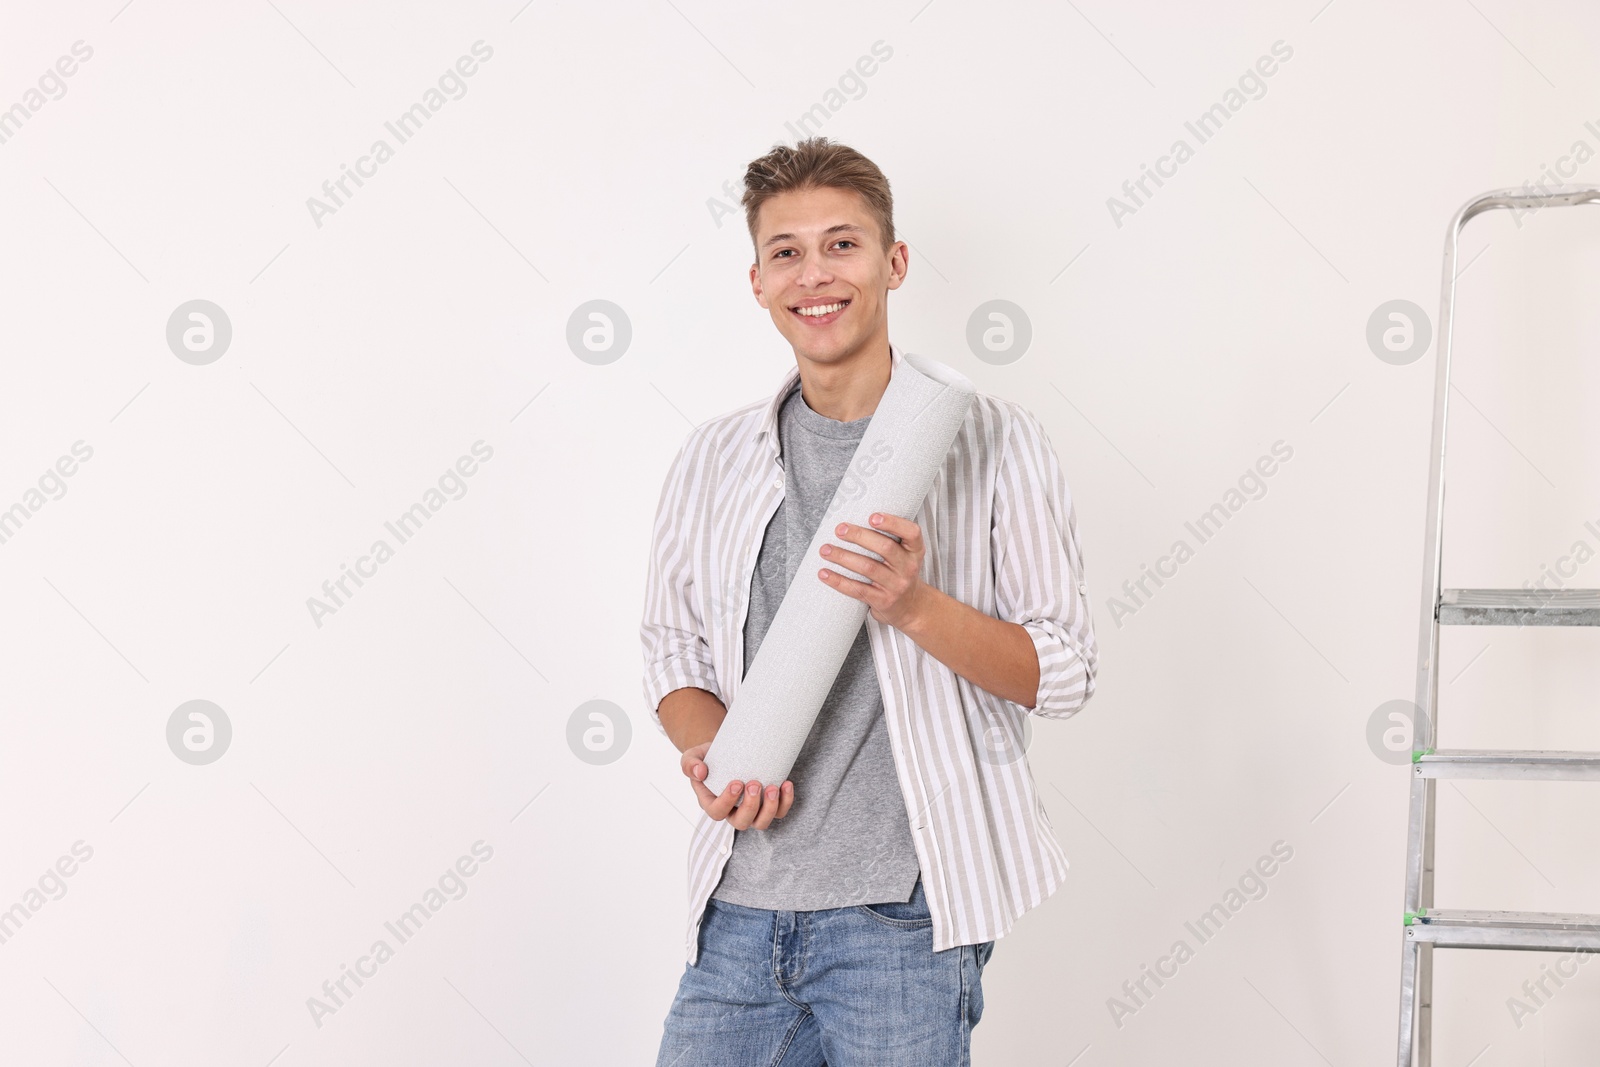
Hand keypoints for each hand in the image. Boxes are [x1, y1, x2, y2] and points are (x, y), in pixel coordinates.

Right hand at [680, 741, 793, 829]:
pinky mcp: (766, 805)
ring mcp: (751, 812)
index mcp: (712, 804)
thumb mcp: (692, 756)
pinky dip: (785, 801)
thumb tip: (700, 772)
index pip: (717, 812)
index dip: (727, 802)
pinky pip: (779, 812)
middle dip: (751, 806)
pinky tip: (786, 784)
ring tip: (773, 787)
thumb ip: (689, 764)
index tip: (736, 783)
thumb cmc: (708, 757)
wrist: (726, 752)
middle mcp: (732, 812)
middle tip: (754, 783)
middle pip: (742, 822)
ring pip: (761, 823)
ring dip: (770, 808)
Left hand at [817, 512, 932, 630]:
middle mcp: (908, 567)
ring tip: (825, 550)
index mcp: (914, 550)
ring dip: (843, 557)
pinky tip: (824, 573)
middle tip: (840, 529)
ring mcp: (896, 585)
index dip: (893, 523)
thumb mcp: (905, 554)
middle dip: (859, 536)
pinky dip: (839, 581)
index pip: (912, 532)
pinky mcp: (882, 601)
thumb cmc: (900, 573)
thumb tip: (853, 521)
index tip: (872, 517)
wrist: (910, 607)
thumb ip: (889, 537)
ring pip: (868, 568)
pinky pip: (858, 589)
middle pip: (885, 548)